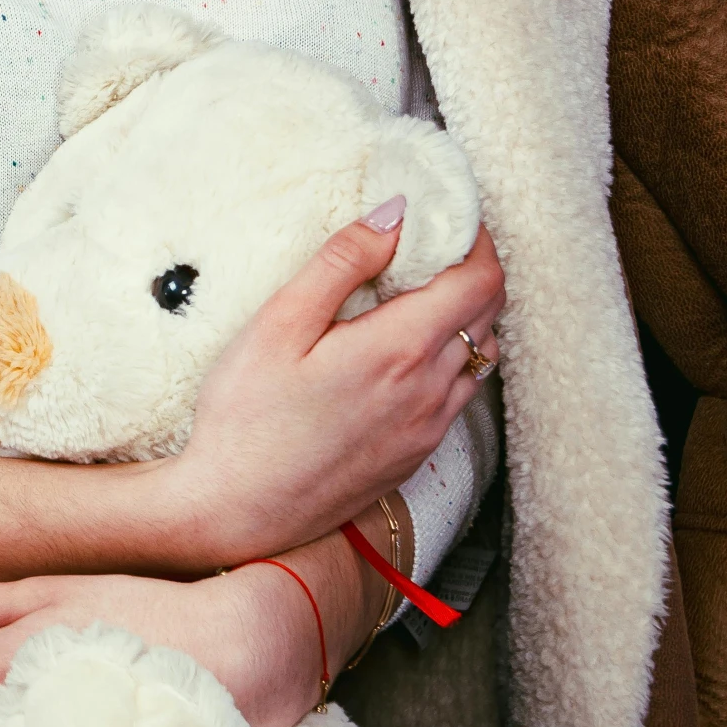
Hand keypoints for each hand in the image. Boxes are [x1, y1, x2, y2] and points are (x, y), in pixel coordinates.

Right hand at [166, 214, 503, 567]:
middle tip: (427, 244)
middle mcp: (429, 391)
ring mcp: (428, 429)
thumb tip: (393, 214)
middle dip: (471, 268)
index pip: (481, 280)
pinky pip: (458, 393)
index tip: (446, 216)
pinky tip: (401, 350)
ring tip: (414, 293)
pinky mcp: (415, 455)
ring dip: (464, 315)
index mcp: (400, 350)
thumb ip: (342, 262)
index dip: (476, 239)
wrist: (237, 512)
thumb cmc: (246, 418)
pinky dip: (449, 357)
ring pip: (479, 354)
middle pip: (489, 313)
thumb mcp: (279, 323)